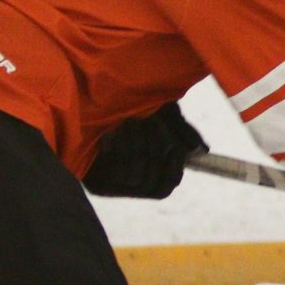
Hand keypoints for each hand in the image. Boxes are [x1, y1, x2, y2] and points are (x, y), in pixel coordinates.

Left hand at [81, 101, 205, 198]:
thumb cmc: (127, 103)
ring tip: (126, 123)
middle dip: (153, 148)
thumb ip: (179, 129)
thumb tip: (201, 150)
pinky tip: (109, 134)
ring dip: (133, 147)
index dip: (173, 167)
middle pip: (152, 178)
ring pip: (134, 175)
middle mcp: (130, 185)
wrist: (84, 97)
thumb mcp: (159, 111)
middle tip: (146, 121)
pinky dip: (115, 152)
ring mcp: (112, 186)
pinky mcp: (95, 183)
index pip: (167, 184)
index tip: (176, 149)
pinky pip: (112, 174)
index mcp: (147, 171)